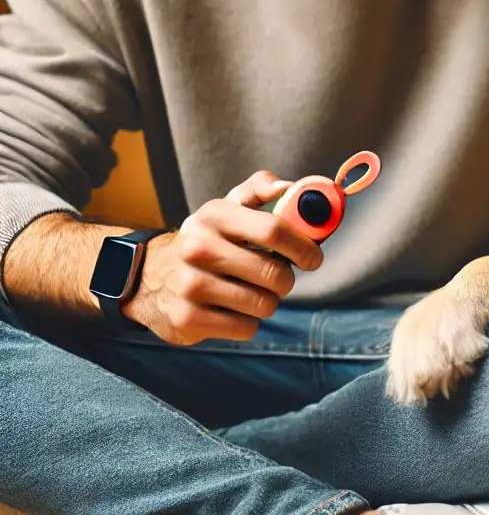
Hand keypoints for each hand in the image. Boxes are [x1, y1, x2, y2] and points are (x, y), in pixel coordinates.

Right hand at [123, 171, 322, 344]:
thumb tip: (291, 186)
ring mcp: (190, 285)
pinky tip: (231, 309)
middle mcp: (199, 247)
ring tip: (250, 292)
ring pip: (264, 304)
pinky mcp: (187, 319)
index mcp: (215, 215)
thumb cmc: (206, 240)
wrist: (148, 276)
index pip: (274, 229)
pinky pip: (246, 328)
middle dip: (286, 280)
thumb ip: (259, 190)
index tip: (313, 258)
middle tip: (278, 278)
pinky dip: (248, 322)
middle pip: (275, 273)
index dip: (303, 246)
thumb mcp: (226, 208)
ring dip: (267, 302)